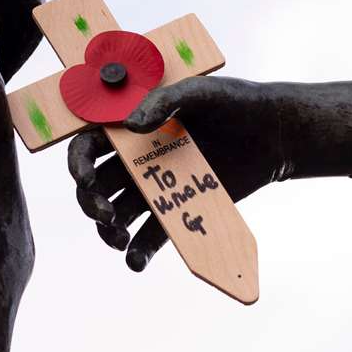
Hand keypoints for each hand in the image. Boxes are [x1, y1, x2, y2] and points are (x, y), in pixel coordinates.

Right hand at [67, 78, 275, 270]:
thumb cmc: (234, 101)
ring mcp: (158, 186)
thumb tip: (131, 125)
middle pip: (97, 186)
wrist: (273, 131)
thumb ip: (164, 101)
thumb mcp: (200, 90)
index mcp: (133, 127)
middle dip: (91, 203)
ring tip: (120, 240)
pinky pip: (152, 235)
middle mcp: (138, 159)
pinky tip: (136, 261)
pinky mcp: (180, 208)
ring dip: (109, 232)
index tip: (86, 179)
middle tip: (106, 215)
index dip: (78, 164)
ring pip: (118, 215)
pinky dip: (140, 251)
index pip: (89, 147)